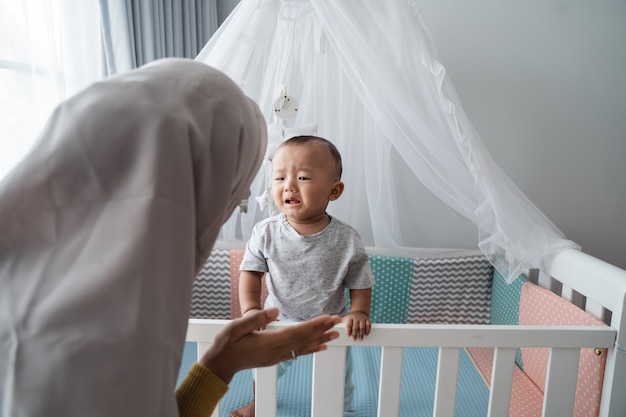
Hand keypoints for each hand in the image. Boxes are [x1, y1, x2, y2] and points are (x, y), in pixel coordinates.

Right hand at [199, 308, 340, 382]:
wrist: (220, 364)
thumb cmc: (226, 344)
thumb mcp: (236, 327)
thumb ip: (257, 319)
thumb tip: (276, 310)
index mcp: (269, 342)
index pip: (297, 332)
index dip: (314, 324)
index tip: (328, 317)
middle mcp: (276, 351)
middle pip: (304, 339)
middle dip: (322, 329)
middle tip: (339, 322)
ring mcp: (277, 356)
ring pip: (303, 347)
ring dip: (320, 339)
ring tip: (336, 334)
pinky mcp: (275, 358)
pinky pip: (298, 353)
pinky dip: (311, 348)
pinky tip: (320, 346)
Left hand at [342, 311, 370, 340]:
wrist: (359, 311)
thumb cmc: (351, 318)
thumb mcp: (346, 319)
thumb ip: (341, 323)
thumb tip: (334, 325)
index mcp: (350, 318)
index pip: (349, 324)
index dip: (348, 330)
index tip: (348, 335)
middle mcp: (356, 317)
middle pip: (355, 327)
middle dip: (355, 334)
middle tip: (354, 339)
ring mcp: (362, 318)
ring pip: (362, 327)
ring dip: (361, 334)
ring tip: (360, 338)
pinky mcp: (367, 319)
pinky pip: (368, 325)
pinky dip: (367, 330)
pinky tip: (366, 334)